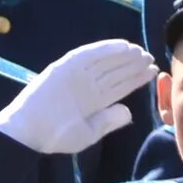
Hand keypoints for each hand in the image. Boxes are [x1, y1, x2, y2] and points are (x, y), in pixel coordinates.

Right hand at [0, 39, 158, 156]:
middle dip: (133, 65)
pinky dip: (106, 49)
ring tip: (142, 52)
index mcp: (92, 101)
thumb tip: (129, 111)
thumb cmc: (55, 136)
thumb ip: (109, 121)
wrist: (30, 132)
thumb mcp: (89, 132)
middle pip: (114, 71)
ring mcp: (75, 75)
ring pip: (105, 61)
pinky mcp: (65, 66)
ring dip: (123, 56)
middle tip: (151, 57)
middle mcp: (86, 85)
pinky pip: (89, 55)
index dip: (135, 79)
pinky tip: (123, 46)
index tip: (152, 72)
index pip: (118, 86)